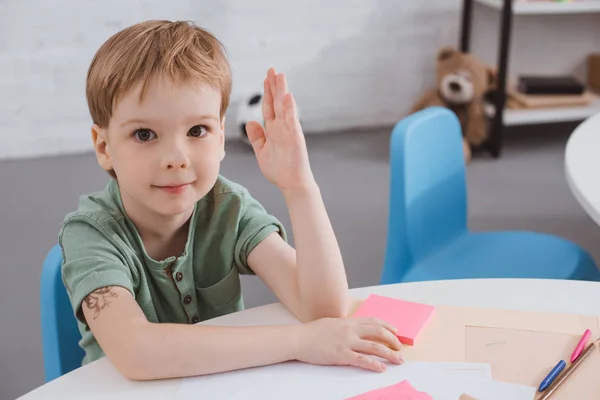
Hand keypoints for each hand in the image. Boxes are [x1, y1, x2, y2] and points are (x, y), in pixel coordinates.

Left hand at [245, 68, 314, 191]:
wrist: (291, 184)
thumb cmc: (278, 169)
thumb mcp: (261, 151)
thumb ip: (257, 136)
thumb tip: (250, 122)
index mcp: (273, 129)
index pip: (269, 106)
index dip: (267, 92)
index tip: (266, 77)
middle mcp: (282, 127)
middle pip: (277, 102)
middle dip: (274, 85)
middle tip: (272, 69)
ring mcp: (289, 131)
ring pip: (285, 107)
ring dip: (283, 91)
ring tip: (281, 76)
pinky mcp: (296, 138)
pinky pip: (292, 121)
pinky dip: (290, 109)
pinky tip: (288, 96)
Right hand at [292, 317, 403, 371]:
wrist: (299, 338)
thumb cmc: (312, 332)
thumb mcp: (331, 324)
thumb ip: (345, 326)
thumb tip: (354, 329)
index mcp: (348, 321)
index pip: (373, 321)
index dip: (387, 326)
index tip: (396, 332)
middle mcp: (350, 330)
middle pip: (378, 332)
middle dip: (392, 340)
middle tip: (400, 348)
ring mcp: (346, 342)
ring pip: (374, 347)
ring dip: (389, 354)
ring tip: (398, 360)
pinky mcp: (341, 355)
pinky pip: (362, 360)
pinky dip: (374, 364)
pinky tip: (381, 368)